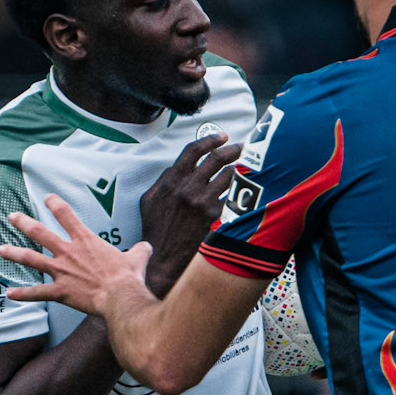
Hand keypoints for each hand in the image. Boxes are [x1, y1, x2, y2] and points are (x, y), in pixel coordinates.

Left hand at [0, 199, 151, 316]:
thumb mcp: (138, 258)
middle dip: (24, 223)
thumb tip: (147, 247)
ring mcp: (61, 271)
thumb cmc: (128, 277)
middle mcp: (69, 252)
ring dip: (14, 253)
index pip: (67, 215)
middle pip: (40, 232)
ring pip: (31, 258)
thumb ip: (139, 251)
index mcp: (86, 240)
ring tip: (0, 249)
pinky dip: (22, 294)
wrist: (121, 297)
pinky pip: (37, 292)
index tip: (48, 198)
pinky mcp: (60, 291)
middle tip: (12, 216)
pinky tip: (9, 294)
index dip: (56, 204)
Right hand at [139, 133, 241, 296]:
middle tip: (241, 146)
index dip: (210, 139)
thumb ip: (163, 180)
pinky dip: (238, 191)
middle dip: (232, 149)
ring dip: (239, 168)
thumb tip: (177, 167)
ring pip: (229, 175)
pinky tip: (244, 189)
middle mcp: (188, 188)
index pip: (194, 150)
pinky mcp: (215, 216)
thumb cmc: (156, 230)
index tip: (221, 136)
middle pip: (216, 158)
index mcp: (172, 181)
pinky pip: (231, 197)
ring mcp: (203, 202)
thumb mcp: (150, 200)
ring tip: (246, 166)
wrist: (164, 258)